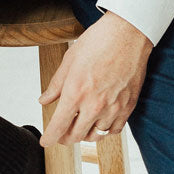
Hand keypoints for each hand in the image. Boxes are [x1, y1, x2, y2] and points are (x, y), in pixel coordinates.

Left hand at [38, 11, 151, 146]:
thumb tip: (45, 99)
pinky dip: (104, 131)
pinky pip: (113, 131)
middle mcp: (94, 105)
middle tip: (62, 133)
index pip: (58, 126)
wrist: (128, 33)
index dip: (50, 137)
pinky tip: (100, 122)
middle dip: (65, 137)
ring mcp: (112, 108)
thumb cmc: (100, 40)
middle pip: (76, 136)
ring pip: (95, 136)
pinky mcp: (127, 107)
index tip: (46, 140)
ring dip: (85, 134)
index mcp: (76, 92)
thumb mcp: (70, 58)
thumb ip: (56, 84)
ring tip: (81, 126)